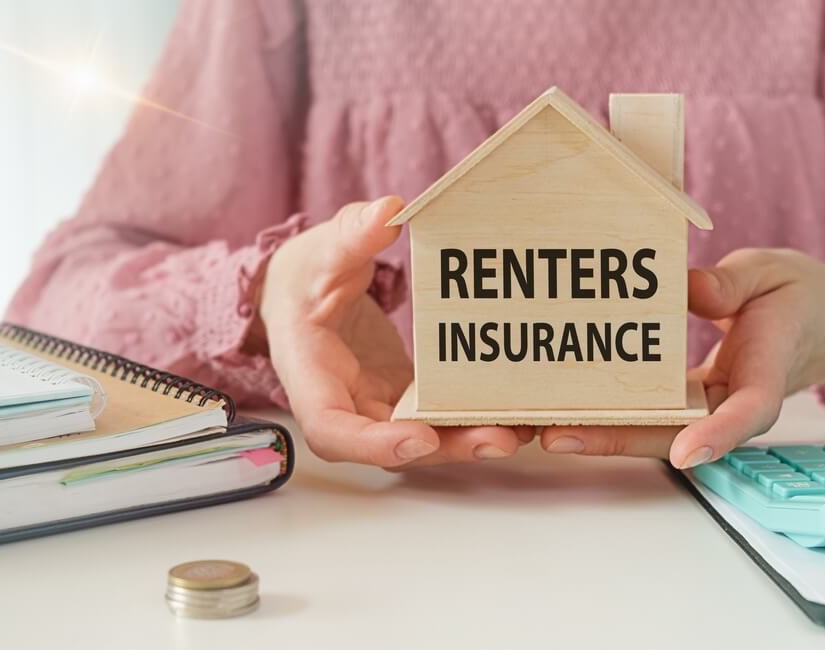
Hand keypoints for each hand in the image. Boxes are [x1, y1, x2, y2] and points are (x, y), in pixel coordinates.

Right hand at [258, 197, 528, 466]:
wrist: (303, 292)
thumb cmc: (304, 276)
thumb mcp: (322, 250)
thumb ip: (351, 235)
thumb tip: (387, 211)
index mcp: (310, 375)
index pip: (331, 429)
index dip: (372, 444)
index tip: (418, 439)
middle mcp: (345, 403)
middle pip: (390, 446)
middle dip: (445, 447)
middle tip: (498, 438)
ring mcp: (378, 404)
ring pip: (422, 438)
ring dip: (470, 438)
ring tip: (522, 430)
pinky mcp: (405, 397)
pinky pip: (438, 417)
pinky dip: (473, 418)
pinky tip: (518, 413)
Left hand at [540, 248, 824, 467]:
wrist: (820, 323)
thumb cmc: (797, 294)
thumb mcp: (771, 273)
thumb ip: (730, 284)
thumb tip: (683, 287)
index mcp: (766, 375)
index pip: (748, 413)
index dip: (718, 435)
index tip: (687, 454)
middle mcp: (731, 404)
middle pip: (676, 435)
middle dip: (617, 441)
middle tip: (557, 435)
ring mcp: (706, 407)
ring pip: (652, 430)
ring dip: (599, 432)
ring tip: (538, 427)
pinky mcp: (687, 400)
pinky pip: (646, 411)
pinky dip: (606, 411)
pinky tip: (558, 405)